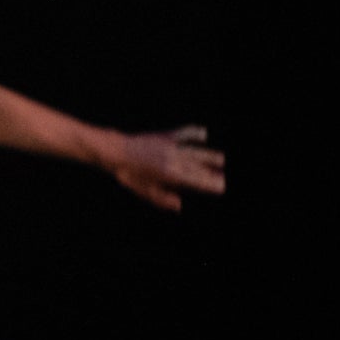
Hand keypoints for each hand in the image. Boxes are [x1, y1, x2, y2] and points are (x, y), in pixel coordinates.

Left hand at [107, 125, 226, 210]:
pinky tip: (204, 134)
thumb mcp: (143, 190)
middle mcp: (175, 160)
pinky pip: (185, 133)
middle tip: (224, 178)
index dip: (211, 184)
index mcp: (170, 174)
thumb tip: (179, 206)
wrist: (115, 151)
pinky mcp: (167, 136)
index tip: (221, 187)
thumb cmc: (128, 173)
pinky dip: (195, 132)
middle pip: (201, 167)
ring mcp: (172, 146)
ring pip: (197, 152)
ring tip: (222, 160)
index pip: (197, 181)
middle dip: (214, 173)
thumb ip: (162, 199)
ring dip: (211, 156)